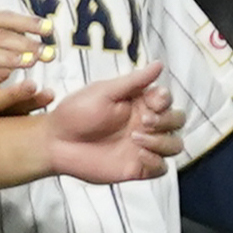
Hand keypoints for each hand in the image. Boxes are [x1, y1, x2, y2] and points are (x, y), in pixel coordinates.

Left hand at [39, 63, 183, 184]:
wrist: (55, 142)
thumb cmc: (75, 113)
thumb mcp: (104, 92)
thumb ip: (134, 81)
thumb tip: (159, 64)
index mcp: (139, 104)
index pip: (168, 101)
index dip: (166, 101)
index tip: (154, 101)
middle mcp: (145, 125)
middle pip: (177, 122)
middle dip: (167, 121)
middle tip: (143, 121)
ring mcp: (143, 147)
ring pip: (175, 145)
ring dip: (162, 141)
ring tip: (136, 138)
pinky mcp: (138, 168)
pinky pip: (161, 168)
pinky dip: (156, 161)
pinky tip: (139, 155)